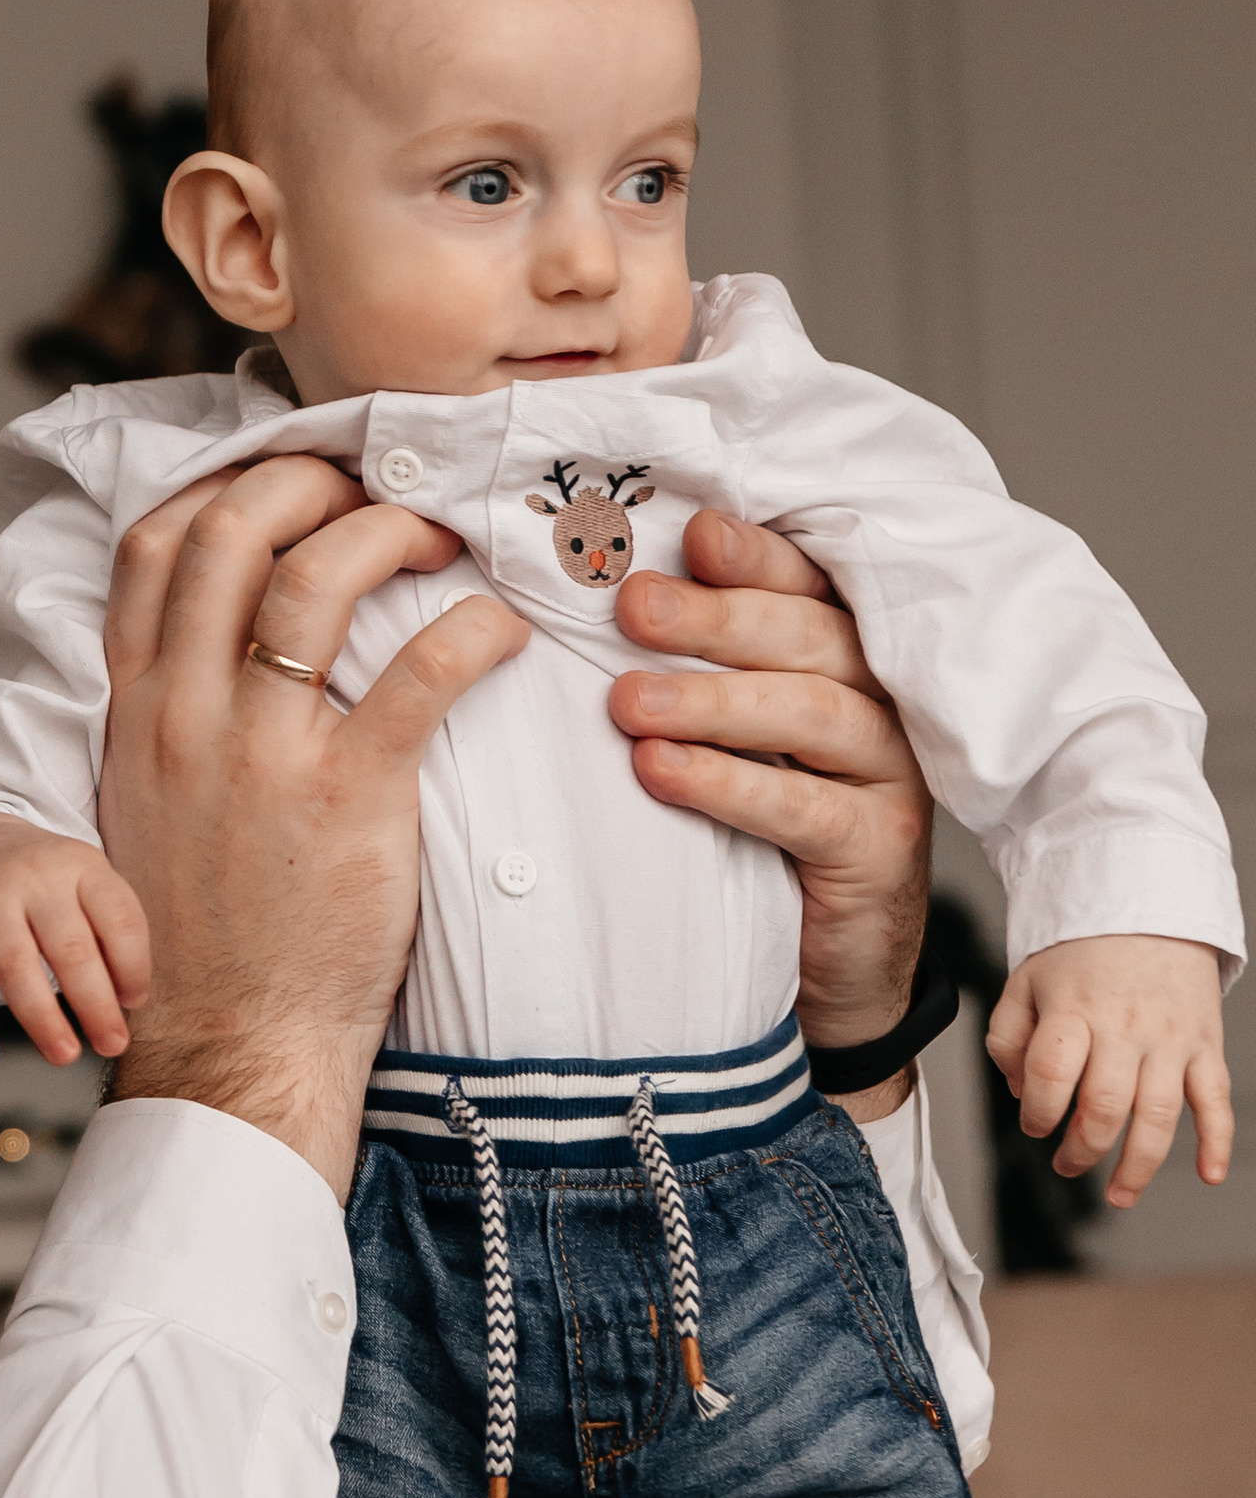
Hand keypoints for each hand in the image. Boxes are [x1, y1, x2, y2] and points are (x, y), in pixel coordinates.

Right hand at [0, 457, 460, 1073]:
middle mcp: (188, 716)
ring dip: (390, 530)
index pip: (152, 549)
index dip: (225, 486)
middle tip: (377, 487)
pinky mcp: (349, 798)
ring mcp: (263, 754)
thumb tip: (234, 650)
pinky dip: (472, 628)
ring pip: (317, 576)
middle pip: (232, 531)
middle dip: (311, 479)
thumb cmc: (205, 936)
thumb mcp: (150, 811)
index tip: (289, 480)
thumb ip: (177, 723)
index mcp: (140, 714)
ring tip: (443, 540)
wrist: (228, 1043)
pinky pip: (420, 672)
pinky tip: (502, 629)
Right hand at [0, 816, 150, 1069]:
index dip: (133, 966)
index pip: (118, 918)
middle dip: (95, 1004)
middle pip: (69, 948)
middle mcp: (33, 879)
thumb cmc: (42, 882)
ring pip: (15, 966)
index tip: (134, 1002)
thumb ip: (111, 929)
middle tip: (112, 1045)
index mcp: (79, 866)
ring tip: (64, 1055)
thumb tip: (126, 1001)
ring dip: (41, 1018)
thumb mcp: (83, 881)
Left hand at [609, 510, 931, 1115]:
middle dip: (718, 615)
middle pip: (809, 636)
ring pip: (812, 712)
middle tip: (631, 605)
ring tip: (627, 700)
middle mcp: (881, 701)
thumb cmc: (764, 834)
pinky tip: (660, 772)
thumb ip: (694, 668)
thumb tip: (606, 594)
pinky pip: (803, 808)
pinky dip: (727, 784)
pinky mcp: (879, 847)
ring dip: (713, 699)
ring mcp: (890, 773)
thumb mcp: (730, 739)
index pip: (807, 586)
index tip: (690, 536)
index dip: (754, 556)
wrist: (829, 962)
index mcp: (845, 656)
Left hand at [987, 936, 1231, 1204]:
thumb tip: (1024, 1094)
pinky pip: (1216, 1098)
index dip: (1038, 1113)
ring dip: (1139, 1165)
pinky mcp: (1205, 1044)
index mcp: (1075, 1010)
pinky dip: (1218, 1140)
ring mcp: (1170, 1038)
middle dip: (1082, 1148)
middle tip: (1067, 1164)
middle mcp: (1125, 1027)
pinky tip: (1209, 1174)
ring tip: (1119, 1194)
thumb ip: (1008, 1039)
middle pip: (1105, 1105)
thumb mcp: (1025, 982)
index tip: (1035, 1125)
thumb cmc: (1081, 952)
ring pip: (1159, 1114)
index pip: (1052, 1075)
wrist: (1149, 906)